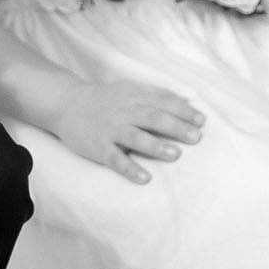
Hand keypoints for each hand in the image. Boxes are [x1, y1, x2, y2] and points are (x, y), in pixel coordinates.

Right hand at [51, 79, 202, 184]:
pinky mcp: (99, 147)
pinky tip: (145, 178)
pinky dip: (130, 168)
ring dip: (156, 146)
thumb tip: (187, 102)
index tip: (201, 121)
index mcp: (134, 97)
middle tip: (196, 137)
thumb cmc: (105, 100)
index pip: (162, 102)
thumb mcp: (129, 90)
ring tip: (175, 154)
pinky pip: (115, 159)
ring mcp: (110, 130)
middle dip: (176, 127)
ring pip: (135, 137)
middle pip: (152, 118)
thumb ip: (156, 96)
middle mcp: (124, 112)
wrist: (67, 104)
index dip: (182, 110)